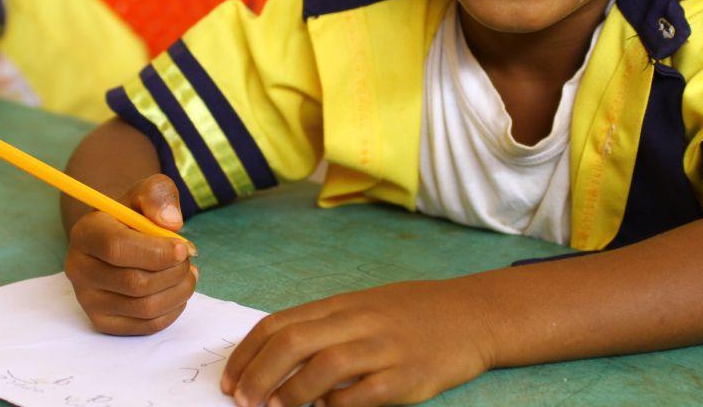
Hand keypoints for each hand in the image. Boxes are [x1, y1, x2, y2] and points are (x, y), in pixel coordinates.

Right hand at [63, 174, 197, 334]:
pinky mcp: (103, 323)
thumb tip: (171, 222)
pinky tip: (177, 289)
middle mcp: (78, 269)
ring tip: (188, 272)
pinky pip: (148, 326)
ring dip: (179, 290)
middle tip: (188, 258)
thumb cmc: (134, 215)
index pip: (117, 248)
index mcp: (86, 233)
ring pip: (145, 307)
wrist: (119, 240)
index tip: (183, 248)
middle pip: (135, 283)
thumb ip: (159, 196)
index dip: (157, 252)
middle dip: (174, 271)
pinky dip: (173, 308)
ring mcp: (88, 301)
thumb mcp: (147, 193)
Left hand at [220, 278, 495, 406]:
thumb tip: (275, 359)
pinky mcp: (407, 377)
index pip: (279, 323)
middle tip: (241, 400)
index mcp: (342, 305)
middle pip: (292, 343)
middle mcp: (358, 322)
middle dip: (257, 375)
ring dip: (289, 394)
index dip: (246, 353)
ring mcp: (383, 349)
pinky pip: (362, 395)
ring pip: (322, 367)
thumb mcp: (365, 307)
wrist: (473, 314)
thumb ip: (325, 328)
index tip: (229, 380)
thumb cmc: (413, 314)